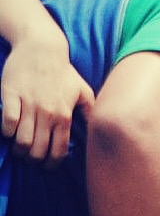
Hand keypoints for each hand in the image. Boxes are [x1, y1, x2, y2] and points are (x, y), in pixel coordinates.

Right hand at [1, 36, 93, 163]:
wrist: (42, 48)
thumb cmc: (63, 71)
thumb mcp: (82, 90)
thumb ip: (89, 110)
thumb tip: (95, 128)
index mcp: (65, 115)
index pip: (58, 150)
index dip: (52, 164)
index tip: (47, 166)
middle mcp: (48, 113)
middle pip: (37, 150)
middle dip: (33, 160)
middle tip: (31, 158)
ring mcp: (29, 105)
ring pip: (21, 141)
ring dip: (18, 150)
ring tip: (19, 148)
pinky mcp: (11, 97)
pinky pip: (6, 124)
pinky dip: (6, 133)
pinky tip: (10, 130)